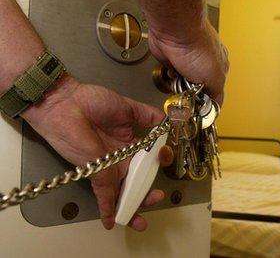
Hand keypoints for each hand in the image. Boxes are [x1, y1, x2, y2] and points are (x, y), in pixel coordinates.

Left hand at [22, 76, 173, 230]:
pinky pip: (105, 196)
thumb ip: (148, 115)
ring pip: (123, 193)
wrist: (67, 103)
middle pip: (137, 182)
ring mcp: (108, 168)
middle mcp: (120, 159)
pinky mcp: (97, 174)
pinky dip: (109, 210)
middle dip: (148, 195)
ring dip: (134, 207)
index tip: (165, 156)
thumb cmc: (93, 102)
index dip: (160, 162)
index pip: (148, 161)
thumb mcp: (127, 107)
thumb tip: (168, 121)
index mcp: (129, 145)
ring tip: (142, 221)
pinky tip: (112, 222)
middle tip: (158, 197)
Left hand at [148, 23, 228, 104]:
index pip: (216, 93)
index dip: (208, 104)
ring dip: (181, 89)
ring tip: (181, 84)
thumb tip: (216, 109)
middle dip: (193, 97)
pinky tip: (173, 76)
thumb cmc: (197, 47)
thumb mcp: (216, 79)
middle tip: (190, 98)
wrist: (175, 32)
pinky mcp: (173, 62)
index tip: (201, 112)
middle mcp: (205, 66)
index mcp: (220, 68)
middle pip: (199, 91)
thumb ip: (217, 96)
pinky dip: (171, 80)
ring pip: (184, 86)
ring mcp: (188, 64)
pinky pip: (172, 78)